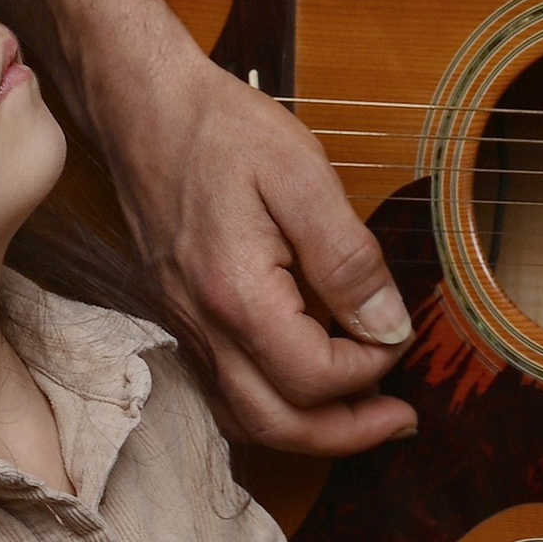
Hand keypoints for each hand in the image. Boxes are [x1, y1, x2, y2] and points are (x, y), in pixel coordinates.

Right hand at [114, 52, 419, 455]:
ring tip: (364, 412)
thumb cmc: (220, 130)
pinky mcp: (180, 317)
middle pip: (276, 424)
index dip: (371, 369)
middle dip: (346, 433)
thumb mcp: (303, 176)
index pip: (314, 377)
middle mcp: (203, 326)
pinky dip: (270, 406)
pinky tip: (306, 386)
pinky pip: (223, 391)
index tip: (401, 336)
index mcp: (237, 295)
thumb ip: (348, 259)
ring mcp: (185, 326)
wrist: (141, 107)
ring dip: (308, 431)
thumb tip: (388, 325)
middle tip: (400, 420)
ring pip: (244, 419)